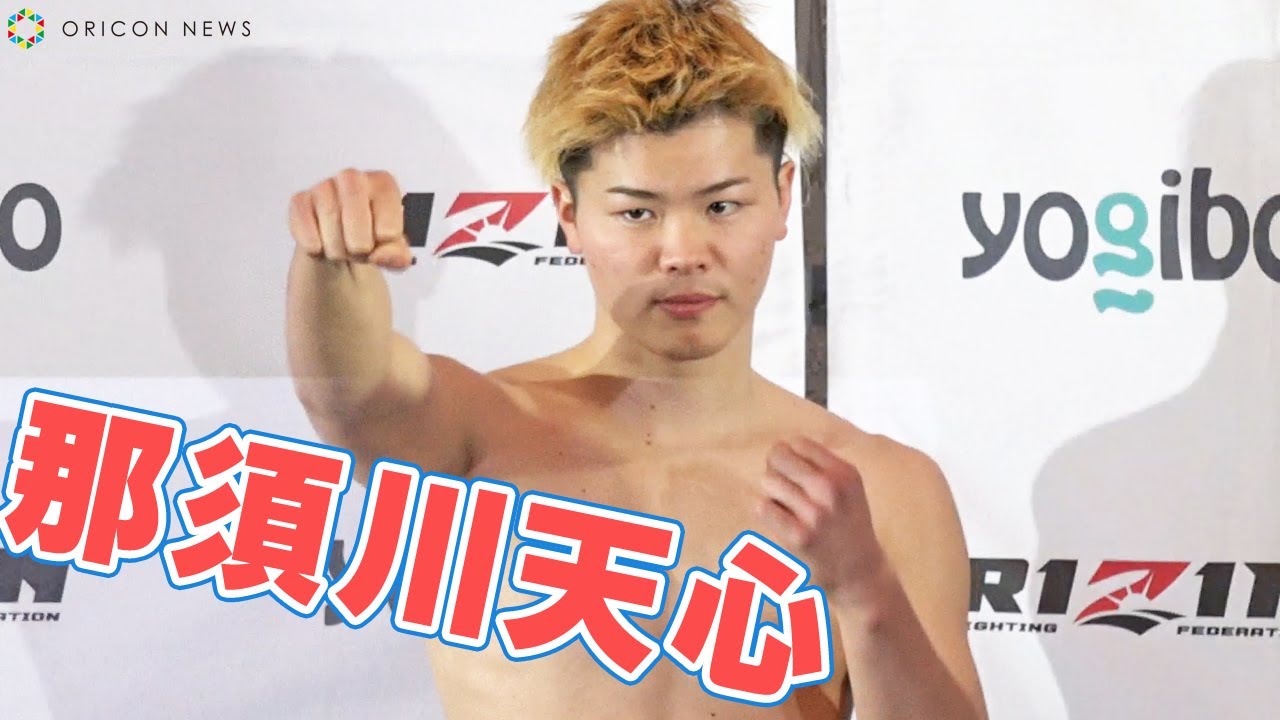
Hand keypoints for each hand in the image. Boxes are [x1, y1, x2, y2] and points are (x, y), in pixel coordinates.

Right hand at [288, 168, 412, 269]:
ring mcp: (325, 187)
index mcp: (383, 184)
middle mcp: (353, 178)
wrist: (343, 243)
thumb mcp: (393, 249)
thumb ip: (397, 254)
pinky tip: (321, 244)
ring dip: (337, 249)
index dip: (384, 240)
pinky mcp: (301, 201)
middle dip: (359, 247)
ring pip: (330, 225)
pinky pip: (304, 226)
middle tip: (360, 251)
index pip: (389, 219)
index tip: (381, 242)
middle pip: (356, 218)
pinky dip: (314, 244)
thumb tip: (383, 256)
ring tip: (342, 248)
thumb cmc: (371, 236)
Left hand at [756, 437, 887, 605]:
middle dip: (775, 470)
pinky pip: (762, 507)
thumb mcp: (848, 488)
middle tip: (784, 490)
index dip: (789, 456)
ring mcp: (815, 513)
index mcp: (845, 473)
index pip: (798, 443)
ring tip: (786, 508)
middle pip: (779, 457)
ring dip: (771, 493)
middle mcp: (832, 489)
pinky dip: (764, 511)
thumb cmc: (847, 526)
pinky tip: (778, 520)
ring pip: (768, 481)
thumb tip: (777, 450)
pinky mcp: (798, 536)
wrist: (860, 574)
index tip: (794, 474)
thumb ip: (819, 466)